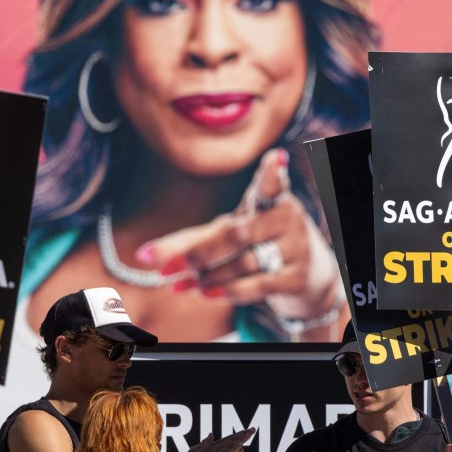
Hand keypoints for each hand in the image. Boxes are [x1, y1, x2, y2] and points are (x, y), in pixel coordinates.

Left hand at [137, 148, 344, 337]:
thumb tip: (144, 256)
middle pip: (235, 233)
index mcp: (270, 199)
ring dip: (208, 275)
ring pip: (243, 262)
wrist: (308, 278)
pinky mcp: (298, 277)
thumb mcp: (232, 232)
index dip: (272, 173)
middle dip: (197, 252)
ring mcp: (296, 247)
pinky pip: (258, 285)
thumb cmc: (259, 245)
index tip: (275, 158)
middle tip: (163, 268)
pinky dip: (228, 291)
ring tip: (182, 284)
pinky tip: (205, 293)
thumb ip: (191, 240)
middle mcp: (287, 218)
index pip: (271, 184)